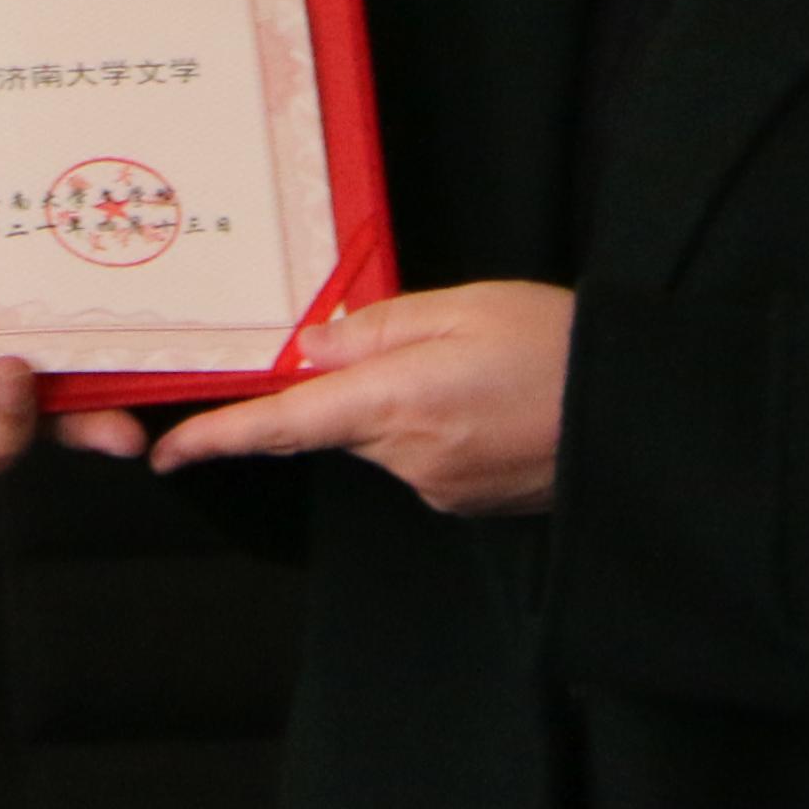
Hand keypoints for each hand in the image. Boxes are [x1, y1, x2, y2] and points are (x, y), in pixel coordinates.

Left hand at [146, 280, 571, 515]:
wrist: (638, 416)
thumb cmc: (554, 343)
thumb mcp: (463, 305)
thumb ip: (376, 326)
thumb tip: (309, 347)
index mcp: (397, 401)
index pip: (284, 426)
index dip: (220, 439)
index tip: (170, 452)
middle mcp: (407, 457)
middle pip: (337, 423)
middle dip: (349, 386)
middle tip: (419, 340)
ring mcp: (437, 487)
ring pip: (382, 438)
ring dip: (401, 401)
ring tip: (474, 364)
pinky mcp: (465, 502)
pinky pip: (421, 458)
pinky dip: (434, 425)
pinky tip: (486, 399)